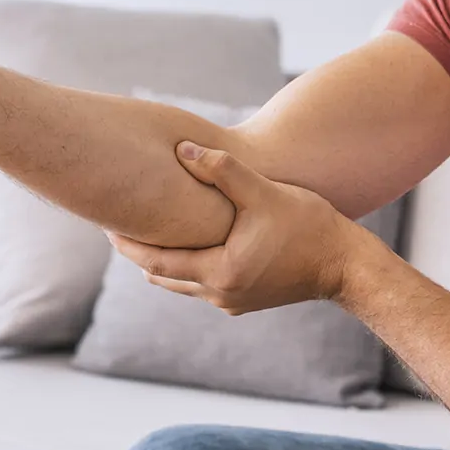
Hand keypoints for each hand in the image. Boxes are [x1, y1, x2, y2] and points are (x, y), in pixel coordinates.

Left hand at [107, 141, 378, 314]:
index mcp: (218, 272)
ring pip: (180, 282)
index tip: (103, 222)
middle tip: (113, 224)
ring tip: (140, 233)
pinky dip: (185, 265)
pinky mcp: (245, 299)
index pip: (155, 261)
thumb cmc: (308, 227)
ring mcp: (232, 301)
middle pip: (161, 275)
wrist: (345, 266)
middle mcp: (219, 294)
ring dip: (161, 260)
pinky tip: (182, 243)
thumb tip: (183, 149)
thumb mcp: (263, 192)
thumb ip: (222, 170)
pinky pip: (202, 284)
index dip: (126, 242)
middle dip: (137, 251)